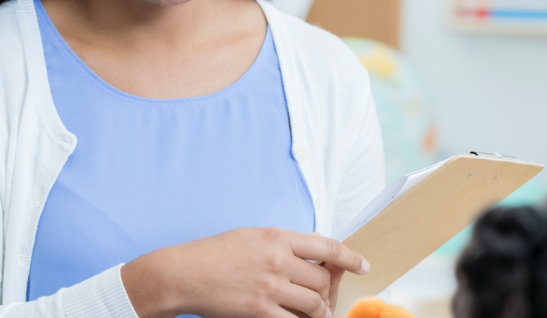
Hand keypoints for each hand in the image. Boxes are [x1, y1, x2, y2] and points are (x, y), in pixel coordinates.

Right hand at [121, 227, 369, 317]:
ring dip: (320, 311)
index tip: (362, 266)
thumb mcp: (252, 237)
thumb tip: (312, 257)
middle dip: (328, 292)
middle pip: (322, 280)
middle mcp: (278, 260)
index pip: (327, 247)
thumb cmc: (215, 254)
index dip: (350, 258)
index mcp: (277, 237)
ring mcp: (270, 286)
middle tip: (326, 299)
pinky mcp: (259, 310)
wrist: (183, 273)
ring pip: (314, 303)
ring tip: (318, 314)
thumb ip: (283, 245)